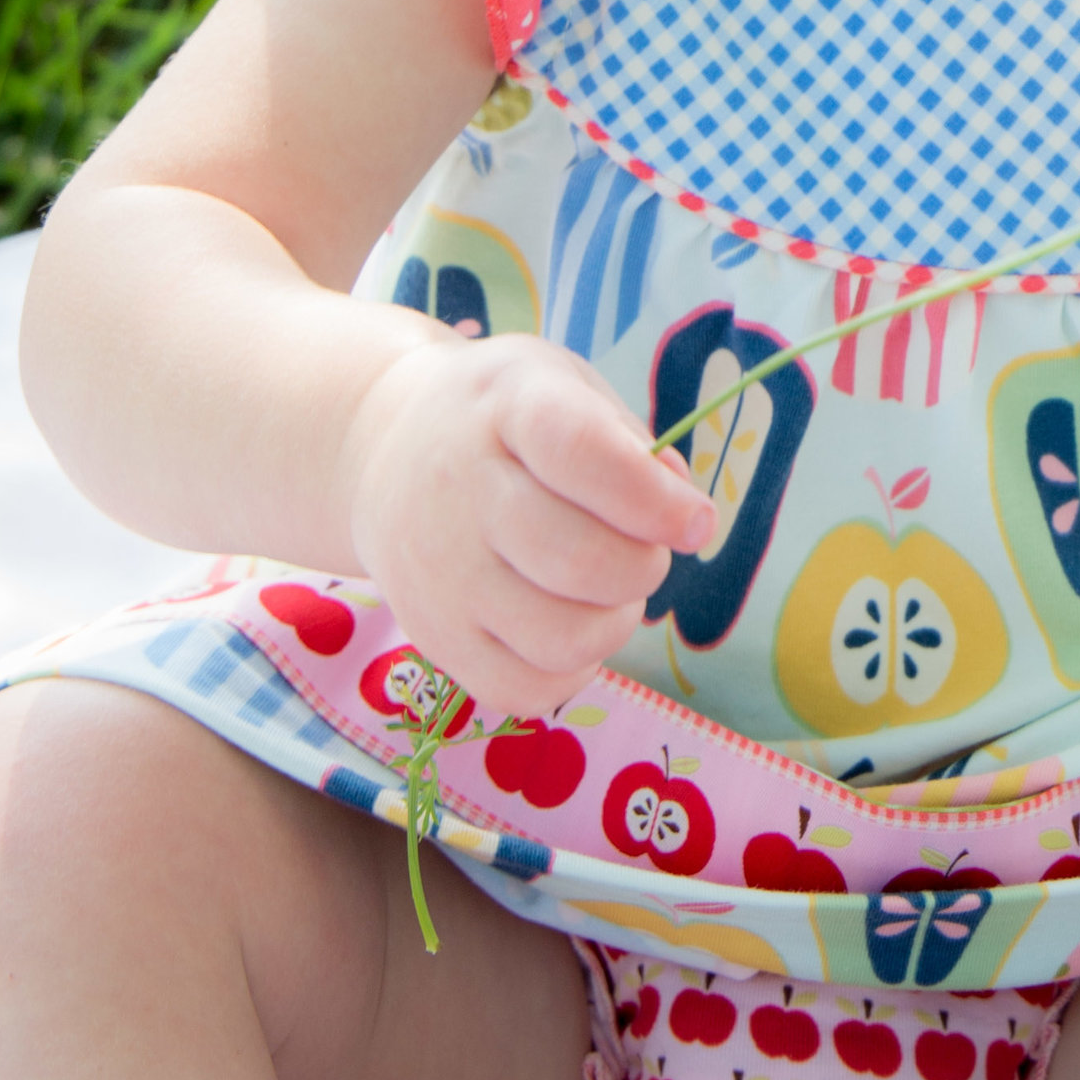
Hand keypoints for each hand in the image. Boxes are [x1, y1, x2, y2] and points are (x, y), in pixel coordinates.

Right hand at [341, 330, 714, 727]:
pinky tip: (571, 627)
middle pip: (580, 561)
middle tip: (645, 550)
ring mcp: (440, 572)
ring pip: (560, 638)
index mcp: (507, 406)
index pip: (581, 454)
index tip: (696, 522)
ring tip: (607, 590)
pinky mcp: (432, 637)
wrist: (383, 449)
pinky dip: (571, 671)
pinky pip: (524, 690)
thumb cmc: (502, 418)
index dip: (653, 499)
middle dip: (643, 566)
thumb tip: (687, 519)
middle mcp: (460, 489)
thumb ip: (632, 447)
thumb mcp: (567, 388)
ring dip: (614, 622)